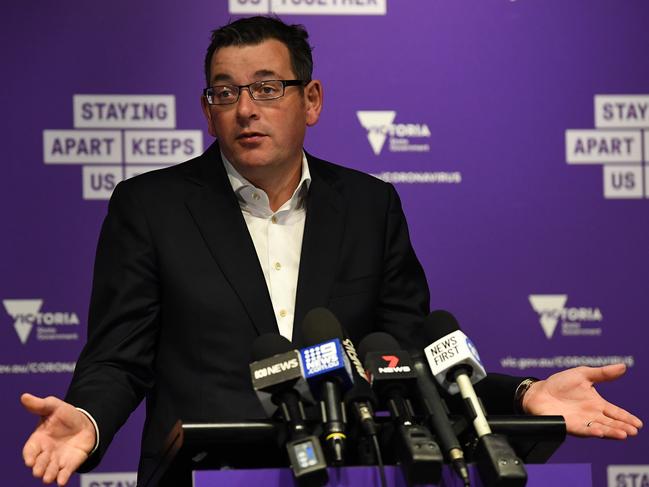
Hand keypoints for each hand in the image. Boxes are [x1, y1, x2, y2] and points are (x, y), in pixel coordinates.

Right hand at [21, 393, 96, 485]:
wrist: (86, 423)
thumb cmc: (66, 416)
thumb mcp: (54, 407)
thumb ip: (39, 404)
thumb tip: (24, 396)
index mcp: (38, 440)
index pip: (29, 451)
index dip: (29, 456)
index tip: (29, 461)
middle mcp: (46, 453)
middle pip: (38, 464)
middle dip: (38, 468)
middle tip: (38, 471)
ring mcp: (57, 460)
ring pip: (50, 471)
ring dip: (49, 475)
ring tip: (48, 478)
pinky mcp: (70, 464)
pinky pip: (64, 473)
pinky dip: (62, 478)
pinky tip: (62, 482)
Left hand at [522, 364, 642, 438]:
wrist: (539, 391)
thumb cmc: (560, 383)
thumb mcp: (583, 375)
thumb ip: (603, 373)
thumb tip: (623, 366)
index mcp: (596, 404)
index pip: (615, 412)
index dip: (627, 418)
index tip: (638, 424)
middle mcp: (591, 415)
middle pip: (610, 423)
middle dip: (622, 427)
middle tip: (633, 431)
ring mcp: (581, 421)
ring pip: (600, 428)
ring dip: (611, 432)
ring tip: (623, 434)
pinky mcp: (568, 425)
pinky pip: (582, 429)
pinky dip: (591, 431)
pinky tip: (599, 432)